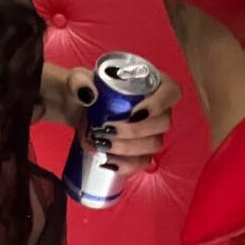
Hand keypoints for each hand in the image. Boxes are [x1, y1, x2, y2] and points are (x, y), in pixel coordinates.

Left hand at [65, 66, 180, 176]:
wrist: (73, 108)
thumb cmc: (81, 88)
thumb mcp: (76, 79)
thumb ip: (79, 81)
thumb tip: (89, 95)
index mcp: (148, 83)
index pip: (172, 91)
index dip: (161, 103)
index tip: (135, 111)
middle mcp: (156, 107)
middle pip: (163, 123)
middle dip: (135, 130)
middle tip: (107, 129)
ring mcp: (151, 131)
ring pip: (154, 144)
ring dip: (128, 148)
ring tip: (102, 144)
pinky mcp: (139, 150)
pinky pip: (142, 162)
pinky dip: (125, 164)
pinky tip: (107, 161)